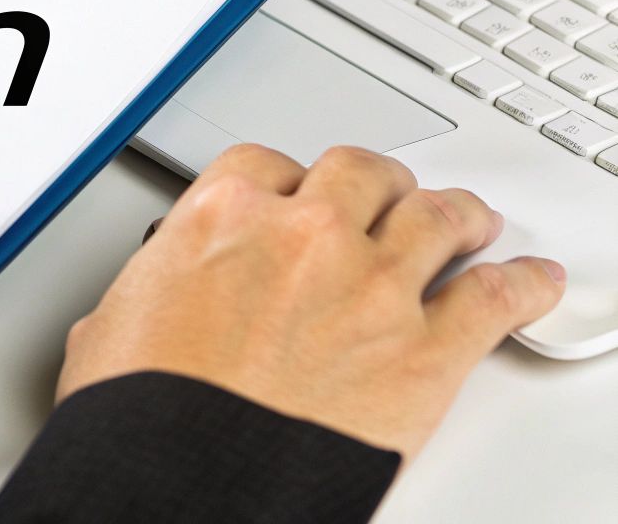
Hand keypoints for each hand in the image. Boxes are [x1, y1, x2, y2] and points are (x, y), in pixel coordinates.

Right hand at [59, 144, 565, 459]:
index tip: (293, 195)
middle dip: (376, 184)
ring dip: (457, 215)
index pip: (266, 163)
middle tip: (386, 195)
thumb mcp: (112, 322)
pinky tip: (529, 282)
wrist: (185, 479)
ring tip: (469, 222)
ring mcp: (373, 286)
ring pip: (439, 215)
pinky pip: (496, 298)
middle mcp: (305, 235)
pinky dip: (522, 285)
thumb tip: (150, 304)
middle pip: (361, 173)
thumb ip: (151, 289)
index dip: (285, 180)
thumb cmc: (144, 413)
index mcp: (222, 216)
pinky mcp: (426, 351)